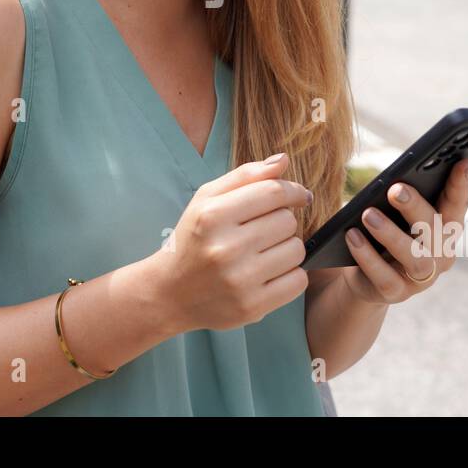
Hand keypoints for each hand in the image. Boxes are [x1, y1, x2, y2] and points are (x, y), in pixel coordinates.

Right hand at [148, 153, 311, 334]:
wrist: (170, 293)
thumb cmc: (193, 239)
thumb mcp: (206, 200)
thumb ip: (245, 176)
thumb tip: (283, 160)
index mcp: (212, 216)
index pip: (272, 193)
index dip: (293, 190)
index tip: (298, 195)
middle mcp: (225, 248)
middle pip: (287, 221)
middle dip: (282, 221)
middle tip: (263, 230)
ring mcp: (239, 281)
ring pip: (296, 250)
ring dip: (287, 248)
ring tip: (264, 252)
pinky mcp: (252, 307)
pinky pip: (298, 281)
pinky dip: (290, 274)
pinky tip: (269, 272)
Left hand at [338, 158, 467, 305]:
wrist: (364, 276)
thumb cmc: (384, 232)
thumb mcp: (394, 212)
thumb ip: (401, 196)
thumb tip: (393, 180)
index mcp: (445, 227)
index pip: (457, 203)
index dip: (462, 184)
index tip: (463, 161)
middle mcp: (440, 253)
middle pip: (435, 229)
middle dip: (415, 207)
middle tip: (395, 188)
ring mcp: (421, 277)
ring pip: (415, 258)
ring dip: (391, 234)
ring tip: (368, 214)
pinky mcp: (396, 293)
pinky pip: (384, 277)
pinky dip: (367, 256)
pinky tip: (352, 237)